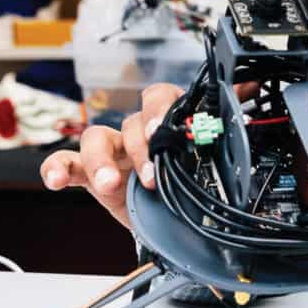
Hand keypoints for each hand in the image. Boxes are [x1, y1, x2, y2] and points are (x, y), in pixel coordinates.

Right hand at [40, 81, 257, 228]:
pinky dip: (56, 169)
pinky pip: (66, 163)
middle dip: (139, 145)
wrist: (170, 221)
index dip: (160, 112)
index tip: (164, 131)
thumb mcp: (206, 156)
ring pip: (94, 138)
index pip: (160, 99)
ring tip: (110, 183)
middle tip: (149, 173)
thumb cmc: (184, 180)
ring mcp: (110, 153)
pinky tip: (56, 180)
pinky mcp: (89, 175)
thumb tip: (251, 87)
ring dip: (100, 160)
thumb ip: (222, 123)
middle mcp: (135, 132)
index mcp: (164, 122)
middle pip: (129, 121)